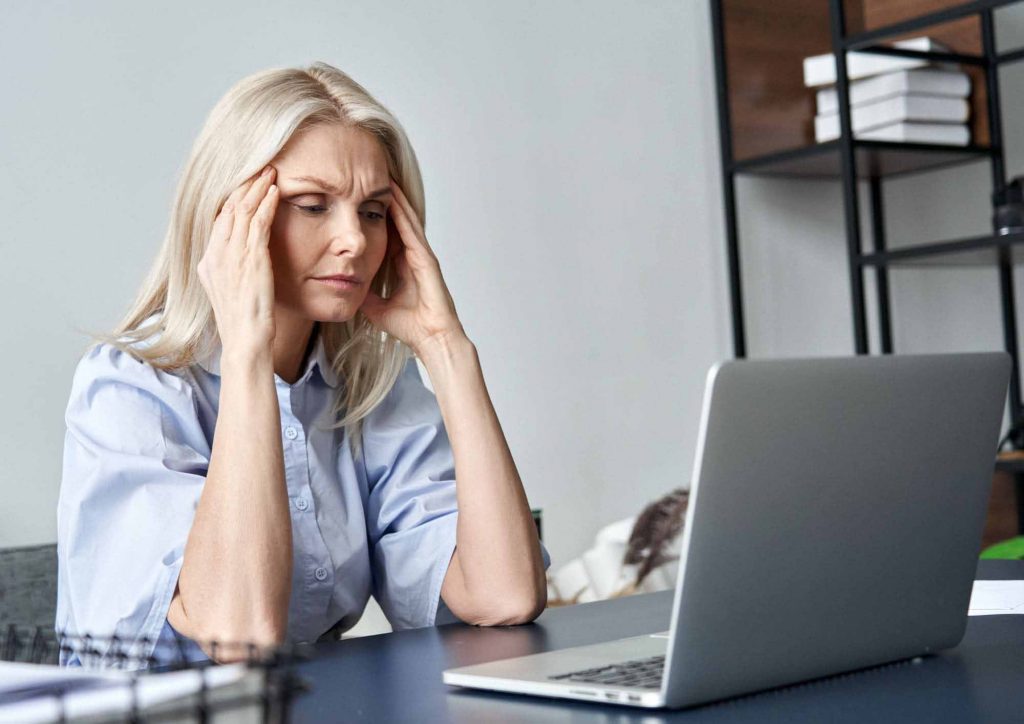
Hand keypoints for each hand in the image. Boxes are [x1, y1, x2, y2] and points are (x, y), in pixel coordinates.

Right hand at [197, 165, 279, 359]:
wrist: (245, 341)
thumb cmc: (244, 322)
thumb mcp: (231, 292)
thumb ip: (230, 271)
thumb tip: (236, 260)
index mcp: (209, 262)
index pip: (220, 219)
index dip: (234, 198)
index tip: (247, 182)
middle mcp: (216, 255)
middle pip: (229, 208)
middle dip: (245, 185)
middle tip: (260, 167)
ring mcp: (232, 257)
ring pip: (243, 211)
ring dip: (258, 188)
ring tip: (270, 172)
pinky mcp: (251, 260)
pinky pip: (259, 224)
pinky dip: (267, 205)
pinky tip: (276, 192)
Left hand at [360, 179, 466, 353]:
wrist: (431, 338)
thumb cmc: (411, 327)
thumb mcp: (377, 307)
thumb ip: (365, 295)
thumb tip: (346, 288)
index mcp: (403, 265)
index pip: (387, 232)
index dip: (375, 214)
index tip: (360, 197)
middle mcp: (413, 256)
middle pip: (397, 220)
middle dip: (386, 199)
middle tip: (371, 175)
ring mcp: (421, 255)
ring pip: (406, 219)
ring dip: (395, 198)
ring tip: (382, 175)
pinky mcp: (426, 258)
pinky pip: (412, 230)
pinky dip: (403, 212)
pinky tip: (393, 196)